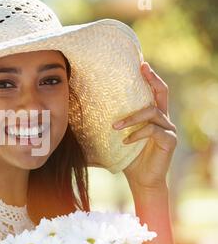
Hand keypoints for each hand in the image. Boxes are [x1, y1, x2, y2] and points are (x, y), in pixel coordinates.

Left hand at [113, 62, 176, 192]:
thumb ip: (103, 127)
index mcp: (152, 115)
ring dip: (131, 117)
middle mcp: (163, 119)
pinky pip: (153, 131)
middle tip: (142, 69)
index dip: (150, 77)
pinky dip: (137, 134)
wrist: (140, 180)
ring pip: (152, 112)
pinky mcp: (169, 141)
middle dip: (152, 79)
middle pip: (162, 93)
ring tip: (114, 126)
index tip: (141, 64)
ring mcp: (168, 129)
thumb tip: (74, 120)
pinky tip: (125, 142)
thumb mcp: (114, 139)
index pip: (154, 91)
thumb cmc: (127, 157)